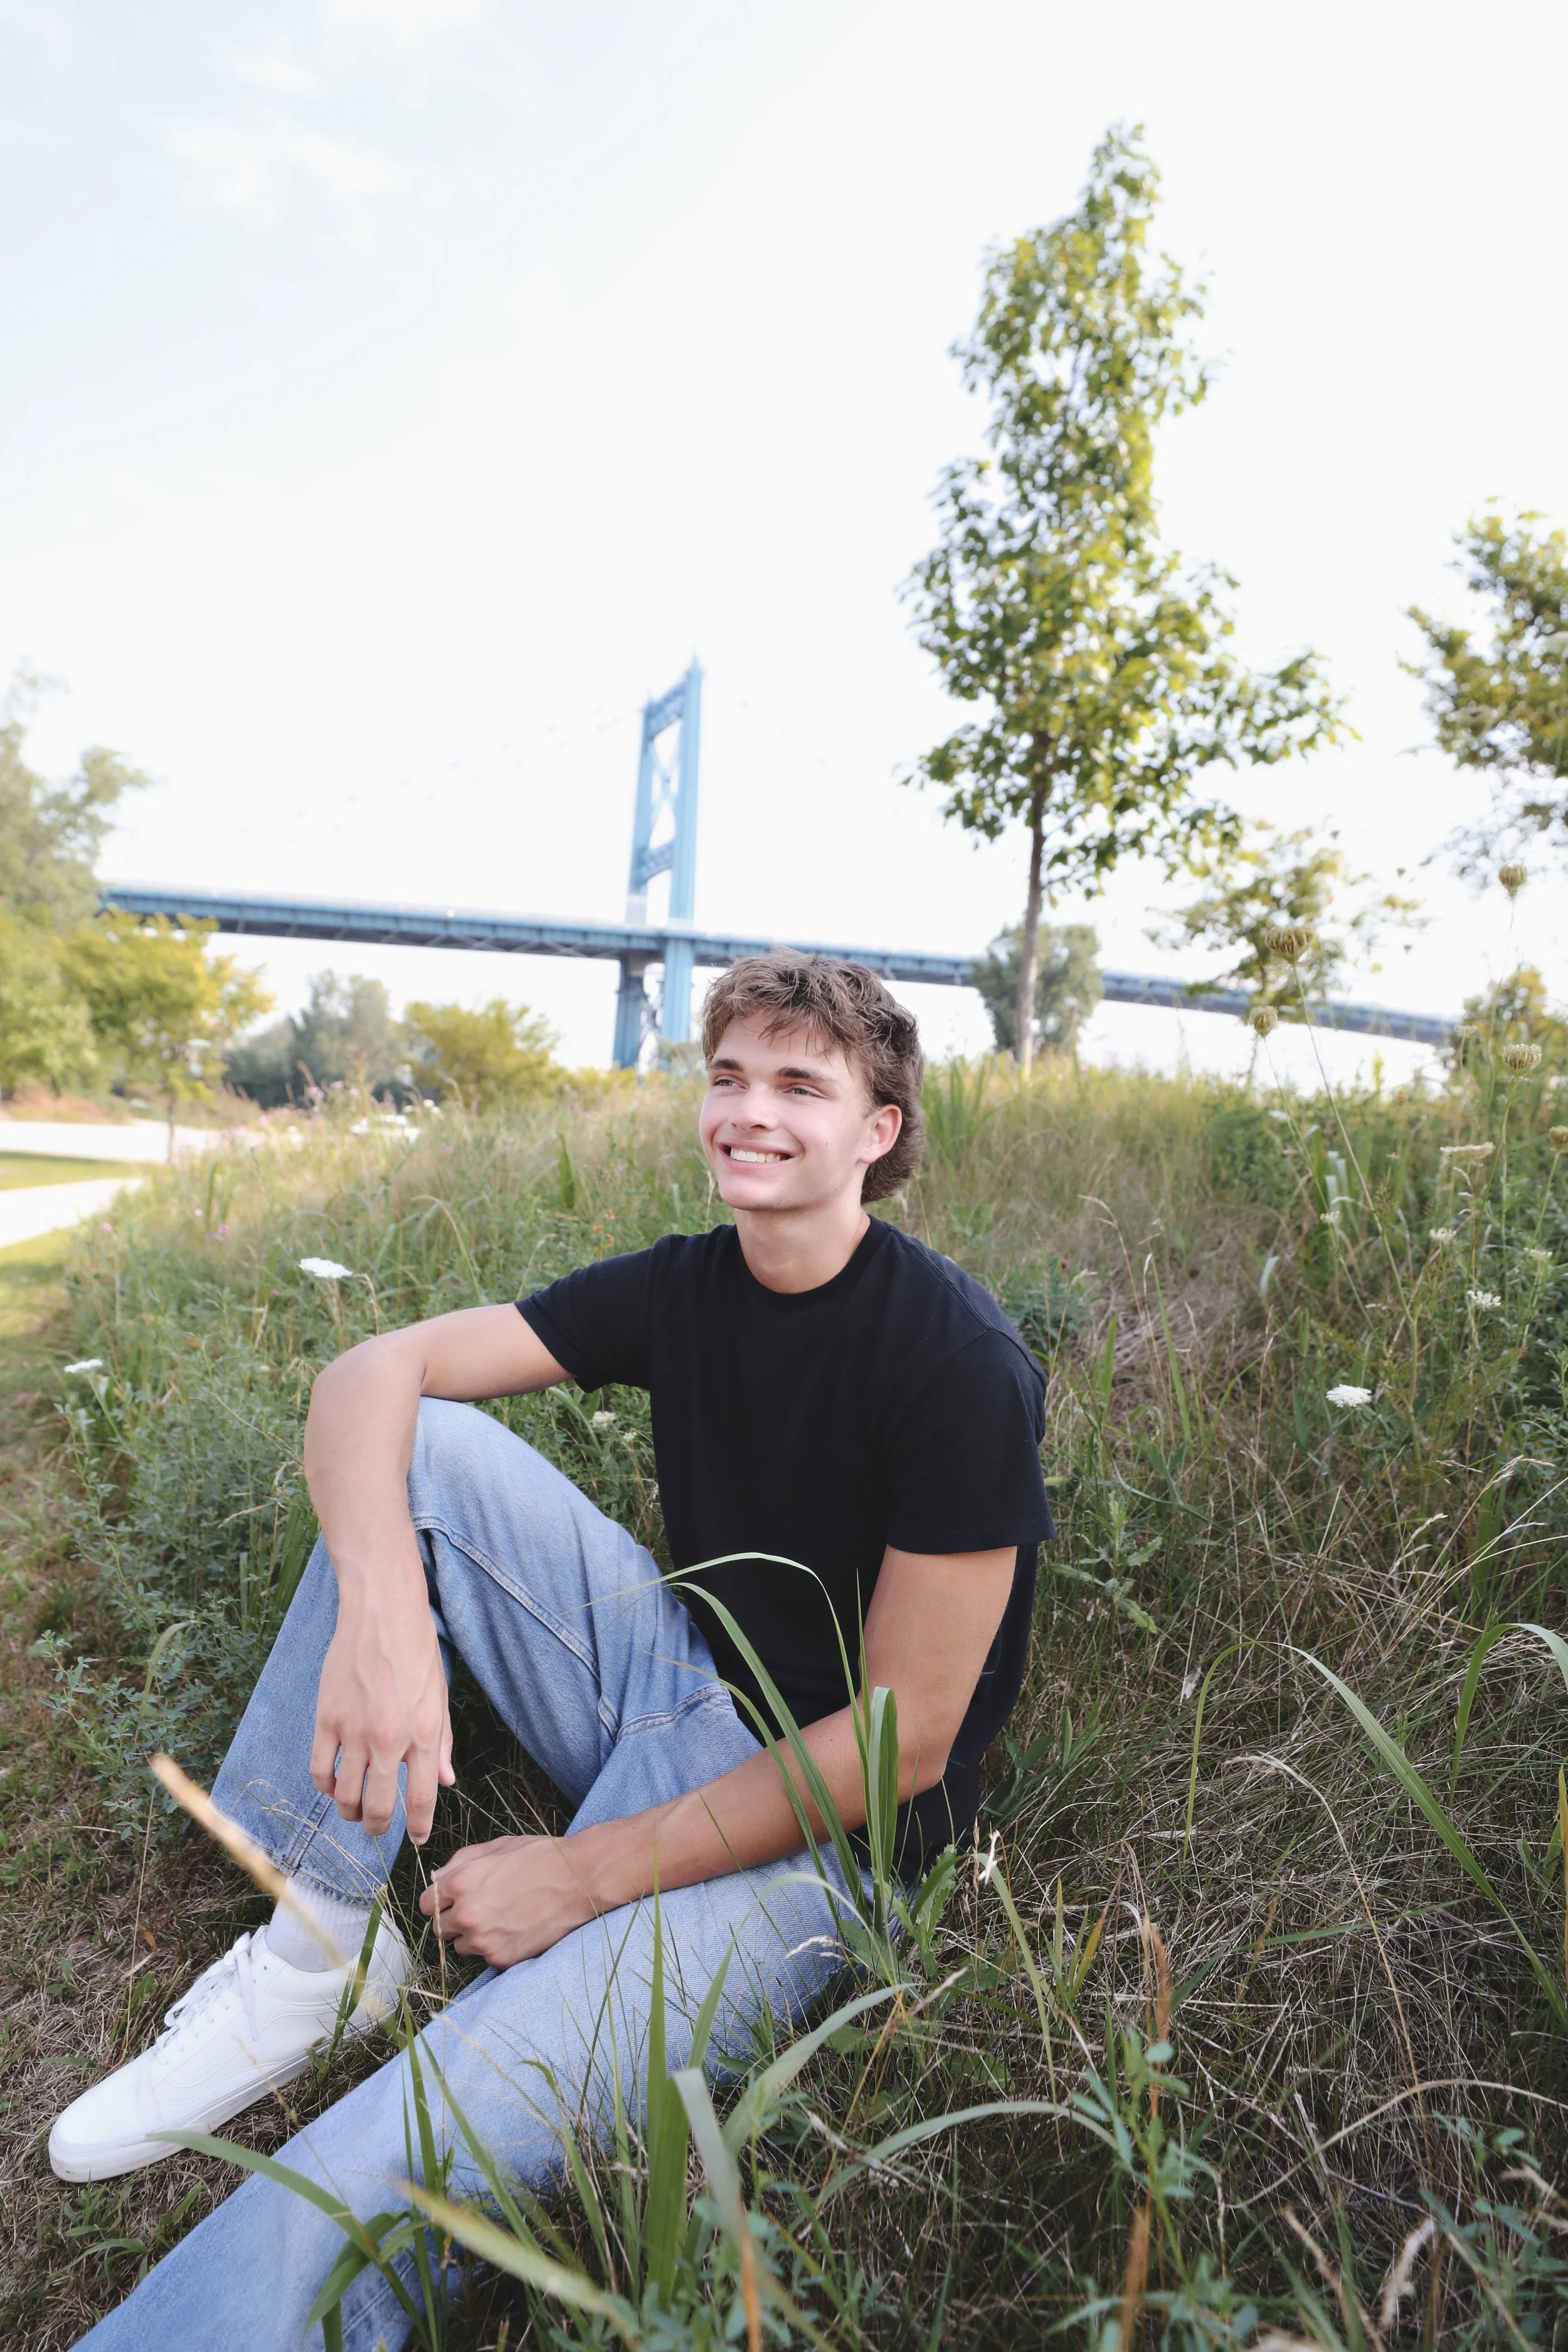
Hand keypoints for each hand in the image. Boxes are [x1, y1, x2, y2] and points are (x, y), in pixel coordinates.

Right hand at [310, 1578, 454, 1842]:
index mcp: (424, 1734)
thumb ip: (442, 1743)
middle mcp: (388, 1739)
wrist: (382, 1612)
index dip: (417, 1827)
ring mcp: (353, 1731)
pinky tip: (332, 1784)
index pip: (420, 1799)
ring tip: (354, 1810)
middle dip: (377, 1828)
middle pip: (377, 1807)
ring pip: (344, 1795)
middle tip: (377, 1829)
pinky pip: (318, 1769)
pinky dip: (325, 1785)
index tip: (415, 1839)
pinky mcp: (326, 1718)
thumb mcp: (439, 1696)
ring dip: (349, 1811)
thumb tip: (446, 1781)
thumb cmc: (417, 1650)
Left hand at [419, 1834, 600, 1967]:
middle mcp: (466, 1915)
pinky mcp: (501, 1958)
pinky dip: (495, 1946)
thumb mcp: (496, 1846)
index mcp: (460, 1883)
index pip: (426, 1904)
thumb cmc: (539, 1856)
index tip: (455, 1898)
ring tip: (501, 1918)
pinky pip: (485, 1957)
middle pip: (439, 1928)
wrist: (578, 1880)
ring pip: (460, 1946)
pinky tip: (515, 1928)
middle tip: (480, 1908)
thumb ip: (460, 1862)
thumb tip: (438, 1877)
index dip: (441, 1899)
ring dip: (473, 1936)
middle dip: (454, 1919)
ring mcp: (483, 1940)